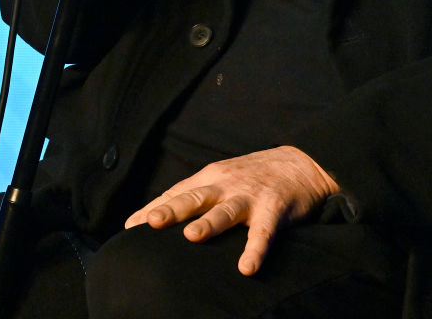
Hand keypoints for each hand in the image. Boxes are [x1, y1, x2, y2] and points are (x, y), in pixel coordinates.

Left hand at [125, 146, 339, 275]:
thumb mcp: (223, 178)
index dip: (154, 209)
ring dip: (210, 223)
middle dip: (172, 209)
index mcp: (211, 178)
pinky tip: (247, 268)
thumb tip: (156, 218)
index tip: (130, 227)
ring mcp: (250, 196)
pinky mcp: (275, 209)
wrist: (302, 163)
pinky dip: (255, 249)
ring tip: (192, 236)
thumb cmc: (254, 176)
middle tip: (151, 223)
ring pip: (226, 210)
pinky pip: (263, 233)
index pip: (177, 193)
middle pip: (196, 197)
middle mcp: (227, 184)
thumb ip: (195, 195)